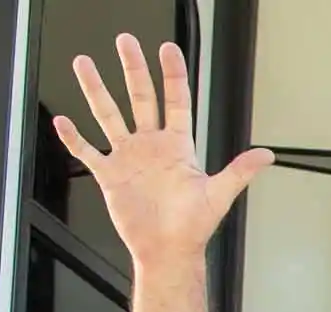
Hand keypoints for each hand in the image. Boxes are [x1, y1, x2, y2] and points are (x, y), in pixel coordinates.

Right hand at [51, 37, 270, 263]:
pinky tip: (63, 121)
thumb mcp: (218, 195)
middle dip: (133, 69)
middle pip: (140, 98)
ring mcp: (129, 158)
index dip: (172, 75)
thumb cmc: (193, 226)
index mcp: (178, 146)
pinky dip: (74, 138)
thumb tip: (267, 155)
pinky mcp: (110, 175)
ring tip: (84, 64)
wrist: (168, 251)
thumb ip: (239, 171)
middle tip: (125, 41)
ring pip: (109, 115)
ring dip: (96, 90)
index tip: (167, 49)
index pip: (176, 101)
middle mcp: (152, 146)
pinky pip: (87, 151)